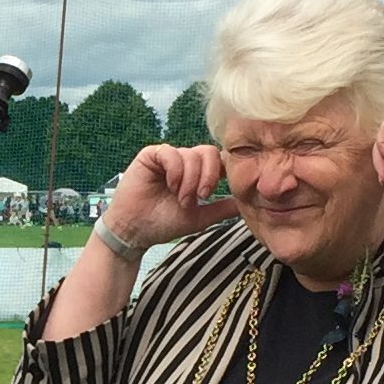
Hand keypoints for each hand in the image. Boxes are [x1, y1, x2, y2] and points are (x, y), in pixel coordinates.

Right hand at [102, 145, 235, 248]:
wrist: (135, 231)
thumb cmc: (163, 224)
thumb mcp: (201, 217)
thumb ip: (222, 208)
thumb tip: (248, 203)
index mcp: (197, 173)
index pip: (219, 160)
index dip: (222, 172)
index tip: (215, 193)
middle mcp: (184, 161)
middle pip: (209, 152)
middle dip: (209, 176)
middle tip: (201, 197)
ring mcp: (168, 157)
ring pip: (191, 154)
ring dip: (190, 180)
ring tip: (181, 199)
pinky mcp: (151, 155)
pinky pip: (171, 153)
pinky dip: (176, 171)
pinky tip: (170, 186)